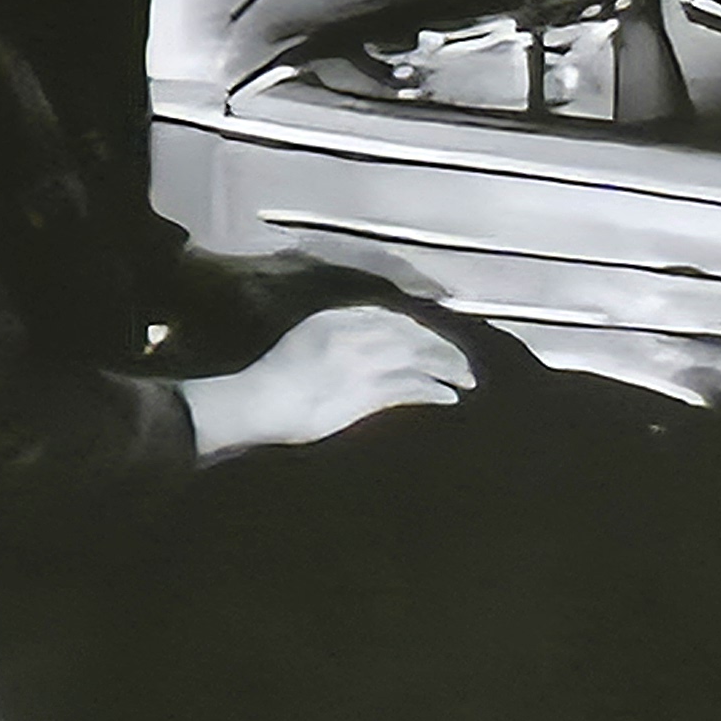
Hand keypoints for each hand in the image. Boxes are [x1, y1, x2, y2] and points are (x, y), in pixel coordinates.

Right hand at [182, 304, 476, 459]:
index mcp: (339, 317)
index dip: (422, 331)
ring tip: (468, 381)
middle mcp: (355, 333)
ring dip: (448, 369)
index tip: (438, 340)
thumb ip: (340, 334)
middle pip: (415, 335)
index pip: (394, 319)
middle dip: (443, 348)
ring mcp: (362, 361)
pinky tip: (449, 397)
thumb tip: (371, 342)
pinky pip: (410, 387)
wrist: (253, 402)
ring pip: (420, 359)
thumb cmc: (271, 378)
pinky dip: (433, 391)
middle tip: (463, 363)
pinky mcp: (365, 391)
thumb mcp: (308, 339)